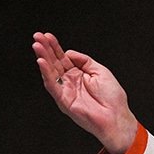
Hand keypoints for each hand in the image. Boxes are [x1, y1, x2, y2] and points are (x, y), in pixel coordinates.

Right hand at [32, 32, 138, 153]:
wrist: (117, 118)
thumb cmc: (112, 98)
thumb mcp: (100, 71)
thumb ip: (84, 60)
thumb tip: (68, 53)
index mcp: (78, 74)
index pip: (63, 57)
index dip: (55, 47)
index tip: (47, 36)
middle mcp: (70, 81)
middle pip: (54, 62)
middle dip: (45, 49)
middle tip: (37, 36)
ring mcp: (65, 91)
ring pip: (50, 72)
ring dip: (43, 58)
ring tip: (37, 46)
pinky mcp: (63, 100)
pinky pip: (52, 86)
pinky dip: (46, 74)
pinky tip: (41, 62)